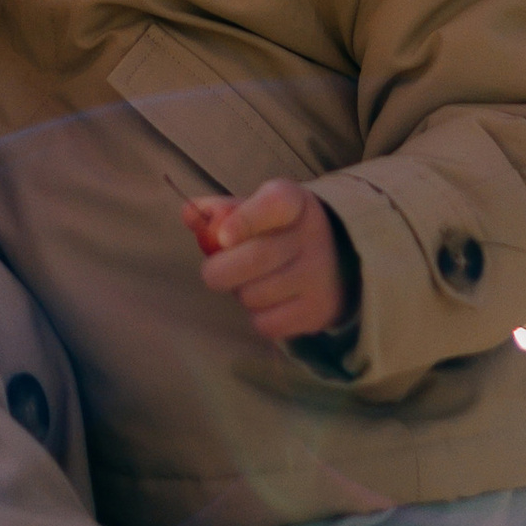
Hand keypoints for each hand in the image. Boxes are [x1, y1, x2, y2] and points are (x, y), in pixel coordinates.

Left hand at [185, 178, 348, 343]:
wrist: (338, 259)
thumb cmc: (281, 230)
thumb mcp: (258, 209)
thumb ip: (221, 211)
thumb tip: (188, 214)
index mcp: (293, 202)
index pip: (273, 205)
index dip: (246, 220)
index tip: (222, 237)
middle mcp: (312, 236)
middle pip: (254, 259)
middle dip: (221, 270)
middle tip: (215, 272)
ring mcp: (318, 276)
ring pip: (254, 295)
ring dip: (241, 293)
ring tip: (253, 283)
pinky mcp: (318, 310)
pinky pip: (267, 323)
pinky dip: (257, 317)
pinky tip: (269, 302)